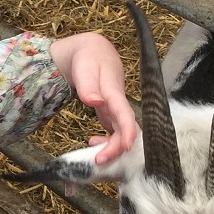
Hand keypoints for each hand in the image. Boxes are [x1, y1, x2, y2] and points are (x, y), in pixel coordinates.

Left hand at [48, 32, 137, 164]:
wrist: (93, 51)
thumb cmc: (89, 58)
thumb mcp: (85, 68)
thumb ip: (89, 86)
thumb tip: (95, 101)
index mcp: (114, 92)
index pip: (125, 114)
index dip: (127, 131)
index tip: (125, 147)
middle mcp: (118, 104)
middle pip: (124, 129)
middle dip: (115, 148)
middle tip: (99, 161)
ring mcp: (115, 110)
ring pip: (120, 133)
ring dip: (111, 147)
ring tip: (94, 154)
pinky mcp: (111, 114)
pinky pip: (114, 132)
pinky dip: (106, 141)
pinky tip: (93, 143)